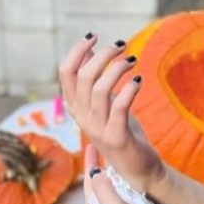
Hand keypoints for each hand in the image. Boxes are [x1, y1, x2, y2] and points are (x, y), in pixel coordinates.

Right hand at [58, 34, 165, 194]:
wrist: (136, 168)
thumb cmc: (121, 131)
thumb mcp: (104, 103)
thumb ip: (93, 79)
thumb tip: (88, 49)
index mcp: (75, 106)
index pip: (65, 72)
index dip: (77, 50)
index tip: (94, 35)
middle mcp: (81, 116)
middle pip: (82, 76)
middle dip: (102, 55)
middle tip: (121, 45)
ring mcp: (97, 128)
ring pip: (98, 89)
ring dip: (117, 69)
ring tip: (132, 61)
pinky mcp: (116, 137)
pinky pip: (119, 107)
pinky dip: (129, 90)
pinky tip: (138, 81)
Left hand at [83, 145, 192, 203]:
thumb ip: (105, 191)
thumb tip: (96, 173)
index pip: (90, 189)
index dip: (90, 166)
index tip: (92, 145)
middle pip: (105, 192)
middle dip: (106, 171)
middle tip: (110, 149)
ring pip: (124, 198)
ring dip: (124, 182)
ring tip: (125, 161)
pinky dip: (140, 194)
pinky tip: (143, 182)